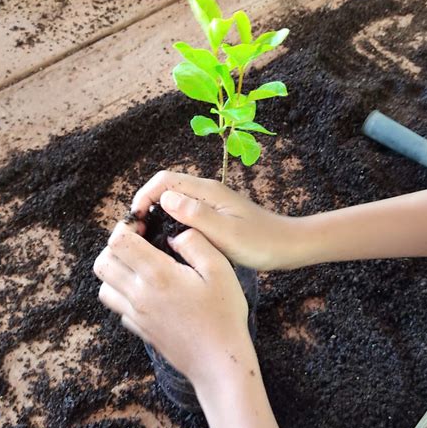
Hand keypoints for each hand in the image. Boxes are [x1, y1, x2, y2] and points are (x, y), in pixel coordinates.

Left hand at [93, 220, 249, 387]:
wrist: (218, 362)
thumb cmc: (223, 314)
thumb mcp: (219, 268)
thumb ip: (195, 242)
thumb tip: (175, 233)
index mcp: (157, 275)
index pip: (118, 242)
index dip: (127, 227)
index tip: (145, 225)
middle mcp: (139, 295)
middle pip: (102, 263)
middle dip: (116, 246)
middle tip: (140, 242)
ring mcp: (136, 315)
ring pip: (104, 286)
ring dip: (116, 270)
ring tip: (140, 265)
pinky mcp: (140, 330)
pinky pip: (118, 307)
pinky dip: (124, 293)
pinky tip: (148, 290)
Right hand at [130, 171, 292, 270]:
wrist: (290, 247)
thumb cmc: (262, 243)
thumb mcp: (227, 233)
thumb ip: (196, 215)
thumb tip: (165, 199)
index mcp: (208, 191)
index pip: (164, 180)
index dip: (144, 197)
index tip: (136, 222)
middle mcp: (207, 192)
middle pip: (165, 188)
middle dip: (147, 206)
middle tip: (139, 235)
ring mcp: (211, 204)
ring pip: (174, 202)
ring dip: (158, 215)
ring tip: (150, 240)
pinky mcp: (215, 216)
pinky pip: (185, 214)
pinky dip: (172, 224)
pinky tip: (171, 244)